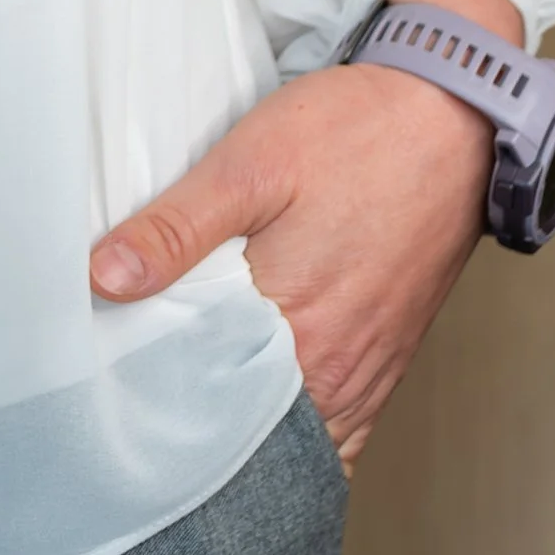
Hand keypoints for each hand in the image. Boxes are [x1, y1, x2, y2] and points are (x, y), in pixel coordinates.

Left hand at [89, 0, 521, 471]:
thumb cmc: (352, 135)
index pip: (205, 405)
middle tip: (137, 394)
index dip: (154, 399)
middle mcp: (337, 369)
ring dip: (243, 427)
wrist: (450, 119)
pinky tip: (259, 403)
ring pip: (295, 434)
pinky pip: (338, 426)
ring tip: (185, 398)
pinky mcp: (387, 359)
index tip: (111, 383)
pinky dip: (295, 426)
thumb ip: (176, 229)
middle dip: (194, 421)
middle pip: (249, 430)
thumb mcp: (247, 165)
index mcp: (295, 330)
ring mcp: (367, 370)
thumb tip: (104, 278)